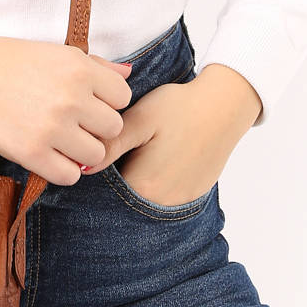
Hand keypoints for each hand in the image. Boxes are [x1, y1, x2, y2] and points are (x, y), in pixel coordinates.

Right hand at [0, 23, 134, 186]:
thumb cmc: (4, 60)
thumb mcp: (53, 52)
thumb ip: (95, 65)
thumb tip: (129, 75)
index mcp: (78, 67)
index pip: (122, 98)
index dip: (106, 102)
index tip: (87, 103)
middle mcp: (71, 97)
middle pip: (113, 128)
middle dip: (96, 128)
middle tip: (72, 123)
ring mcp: (52, 127)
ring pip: (96, 155)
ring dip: (81, 151)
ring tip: (60, 140)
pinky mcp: (32, 153)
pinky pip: (70, 176)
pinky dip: (62, 169)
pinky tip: (47, 154)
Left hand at [81, 63, 262, 205]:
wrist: (225, 104)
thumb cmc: (180, 108)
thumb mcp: (140, 121)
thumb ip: (110, 146)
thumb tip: (81, 168)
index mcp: (144, 185)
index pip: (105, 193)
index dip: (98, 173)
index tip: (102, 152)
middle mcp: (162, 202)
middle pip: (124, 199)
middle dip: (117, 178)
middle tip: (126, 147)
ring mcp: (180, 201)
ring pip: (143, 199)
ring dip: (137, 181)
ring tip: (144, 152)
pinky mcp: (193, 194)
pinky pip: (164, 196)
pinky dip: (156, 182)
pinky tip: (159, 158)